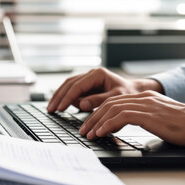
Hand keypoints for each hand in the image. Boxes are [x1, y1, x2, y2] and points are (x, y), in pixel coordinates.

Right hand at [47, 67, 162, 112]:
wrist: (134, 91)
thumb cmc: (128, 94)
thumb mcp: (116, 98)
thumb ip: (99, 100)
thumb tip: (82, 104)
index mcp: (97, 74)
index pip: (77, 86)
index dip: (67, 97)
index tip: (60, 108)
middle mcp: (91, 74)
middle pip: (69, 84)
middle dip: (59, 97)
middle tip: (50, 109)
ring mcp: (88, 79)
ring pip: (68, 86)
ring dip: (60, 97)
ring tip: (53, 108)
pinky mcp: (88, 86)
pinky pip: (74, 91)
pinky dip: (67, 98)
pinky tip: (63, 106)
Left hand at [79, 91, 184, 147]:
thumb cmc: (184, 126)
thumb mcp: (160, 118)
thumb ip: (145, 118)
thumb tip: (129, 126)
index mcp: (145, 97)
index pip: (115, 101)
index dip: (100, 113)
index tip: (91, 125)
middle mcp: (143, 98)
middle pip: (109, 104)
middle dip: (93, 117)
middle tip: (84, 130)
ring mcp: (145, 104)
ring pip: (112, 109)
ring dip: (97, 122)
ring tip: (89, 134)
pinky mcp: (148, 114)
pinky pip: (121, 117)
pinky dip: (108, 124)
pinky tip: (101, 132)